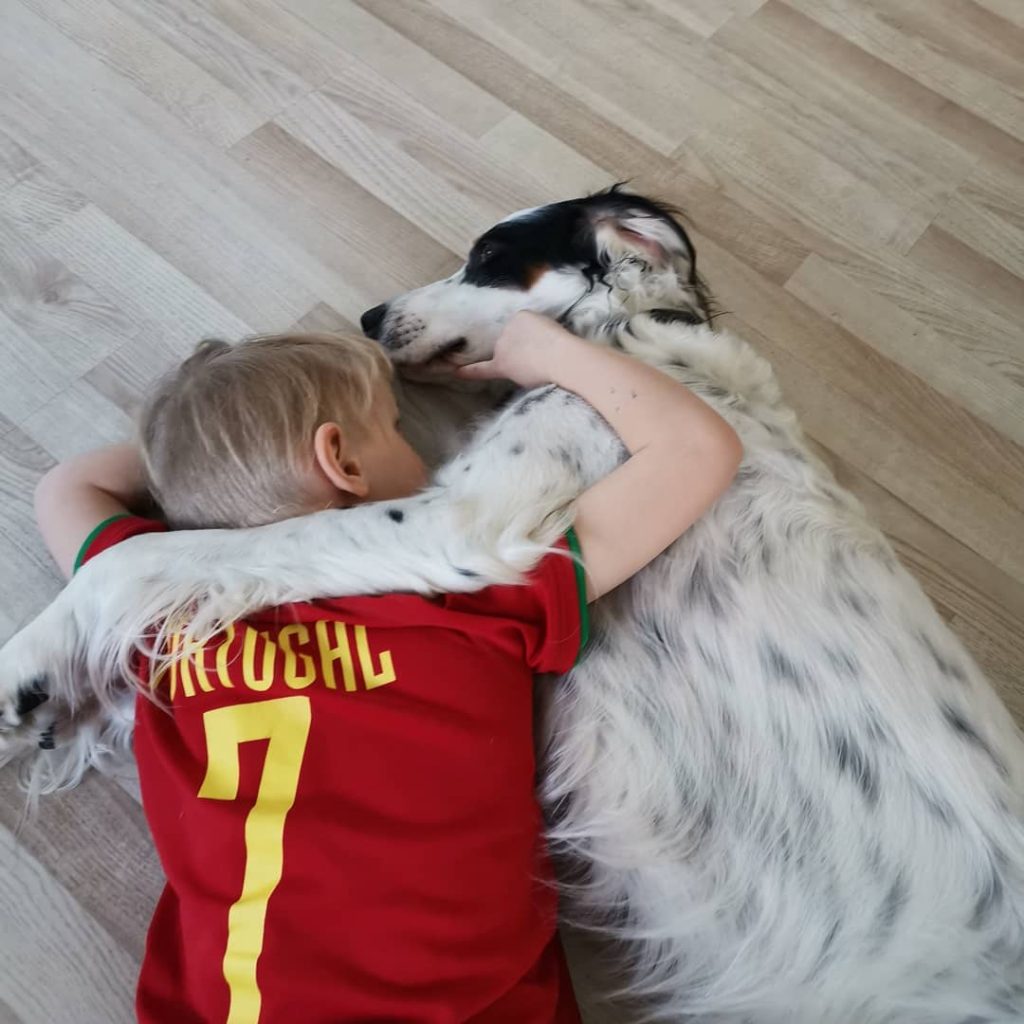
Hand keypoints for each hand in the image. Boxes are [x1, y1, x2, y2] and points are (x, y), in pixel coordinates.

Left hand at [455, 312, 574, 388]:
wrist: (564, 358)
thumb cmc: (564, 346)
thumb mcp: (551, 327)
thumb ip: (535, 334)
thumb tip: (528, 350)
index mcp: (521, 315)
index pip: (521, 330)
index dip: (533, 341)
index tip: (544, 345)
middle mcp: (507, 327)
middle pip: (512, 344)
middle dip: (525, 351)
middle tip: (544, 357)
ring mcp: (503, 345)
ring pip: (507, 357)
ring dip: (520, 362)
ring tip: (539, 365)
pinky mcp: (503, 364)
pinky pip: (481, 369)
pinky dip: (468, 371)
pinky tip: (455, 372)